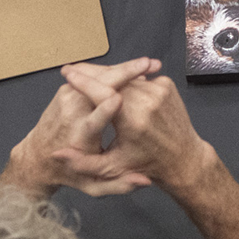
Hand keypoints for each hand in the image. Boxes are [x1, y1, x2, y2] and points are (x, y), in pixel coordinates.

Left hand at [2, 58, 158, 198]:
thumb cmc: (70, 173)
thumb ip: (120, 185)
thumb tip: (145, 181)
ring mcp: (67, 97)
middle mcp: (72, 113)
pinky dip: (114, 71)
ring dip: (124, 68)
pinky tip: (133, 69)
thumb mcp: (93, 187)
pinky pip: (94, 76)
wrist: (37, 157)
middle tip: (152, 65)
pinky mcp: (67, 90)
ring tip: (149, 64)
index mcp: (80, 137)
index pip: (91, 121)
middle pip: (98, 86)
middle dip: (125, 72)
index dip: (104, 110)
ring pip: (98, 75)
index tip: (118, 100)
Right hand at [59, 60, 214, 195]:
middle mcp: (148, 100)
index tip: (67, 75)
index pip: (103, 92)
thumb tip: (56, 153)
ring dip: (107, 75)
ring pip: (126, 77)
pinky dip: (125, 80)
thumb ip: (83, 163)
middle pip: (113, 79)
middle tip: (70, 70)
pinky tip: (111, 82)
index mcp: (133, 120)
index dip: (83, 82)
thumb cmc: (144, 164)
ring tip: (86, 74)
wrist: (183, 157)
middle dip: (90, 74)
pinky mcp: (167, 85)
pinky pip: (140, 79)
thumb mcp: (112, 169)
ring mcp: (160, 90)